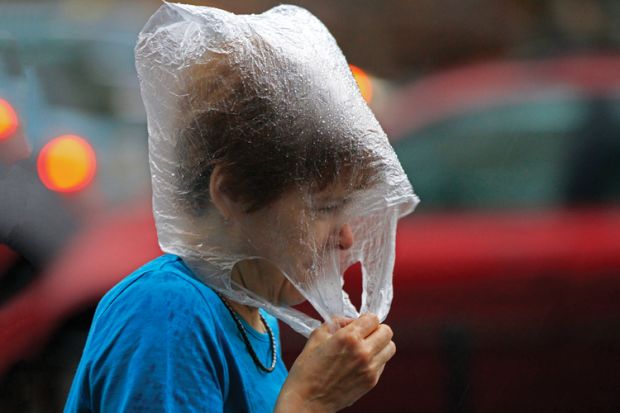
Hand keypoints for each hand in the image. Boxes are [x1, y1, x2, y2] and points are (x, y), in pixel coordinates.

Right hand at [275, 314, 395, 412]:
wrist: (307, 401)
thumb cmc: (307, 369)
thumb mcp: (316, 336)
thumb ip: (336, 323)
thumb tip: (350, 321)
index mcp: (348, 337)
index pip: (373, 318)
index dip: (366, 319)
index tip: (359, 324)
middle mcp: (363, 352)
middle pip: (387, 332)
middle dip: (376, 330)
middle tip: (365, 335)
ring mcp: (369, 368)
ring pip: (390, 348)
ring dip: (380, 345)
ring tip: (365, 348)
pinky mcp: (371, 382)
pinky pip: (383, 363)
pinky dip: (376, 359)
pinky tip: (360, 363)